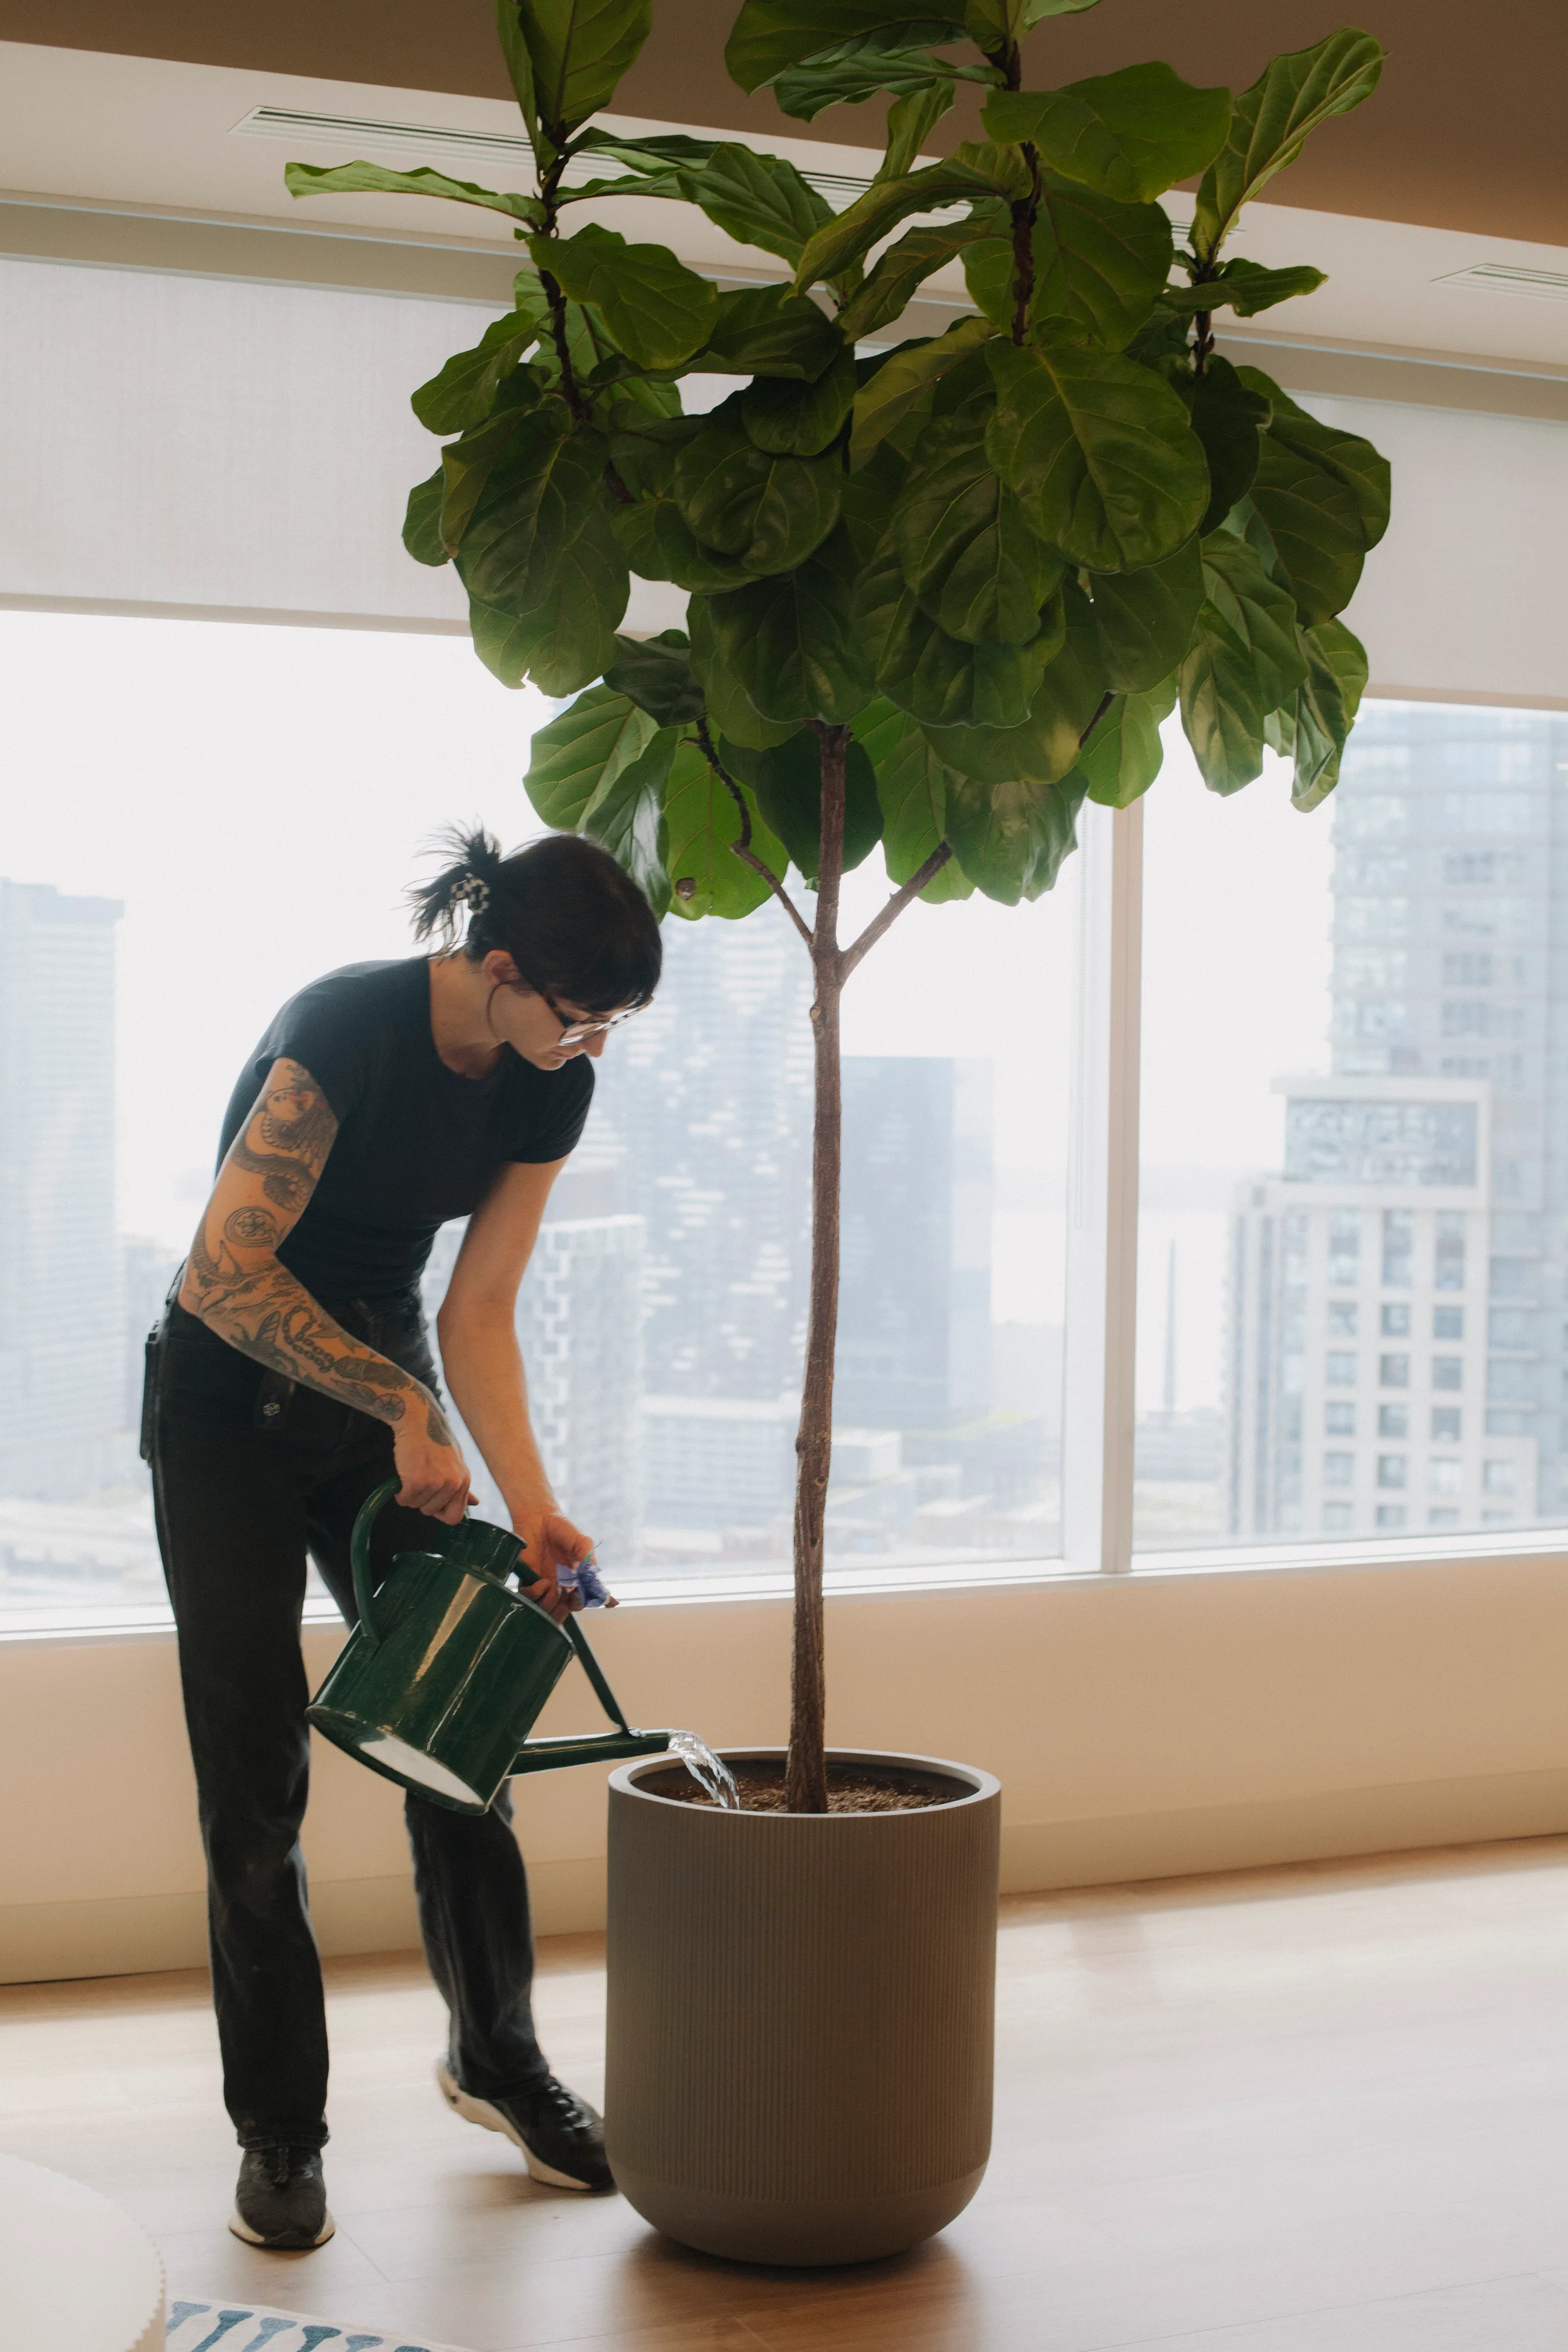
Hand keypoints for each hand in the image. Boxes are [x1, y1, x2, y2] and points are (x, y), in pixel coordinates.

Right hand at [393, 1405, 474, 1524]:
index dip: (440, 1513)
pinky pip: (404, 1500)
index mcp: (464, 1481)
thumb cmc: (435, 1441)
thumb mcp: (456, 1463)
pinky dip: (400, 1492)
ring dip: (410, 1494)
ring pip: (416, 1505)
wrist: (418, 1422)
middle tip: (420, 1482)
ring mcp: (435, 1483)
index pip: (454, 1517)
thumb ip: (463, 1485)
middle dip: (421, 1501)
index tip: (432, 1502)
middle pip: (431, 1512)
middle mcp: (453, 1484)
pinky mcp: (417, 1481)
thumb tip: (475, 1503)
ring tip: (413, 1473)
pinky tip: (404, 1476)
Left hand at [511, 1506, 609, 1622]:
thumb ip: (588, 1559)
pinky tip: (541, 1582)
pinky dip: (535, 1594)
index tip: (578, 1594)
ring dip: (549, 1603)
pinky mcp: (528, 1579)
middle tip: (564, 1600)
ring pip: (544, 1609)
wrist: (538, 1517)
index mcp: (575, 1579)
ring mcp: (543, 1584)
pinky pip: (529, 1597)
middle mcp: (560, 1585)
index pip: (580, 1601)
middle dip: (563, 1612)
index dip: (580, 1603)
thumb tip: (592, 1578)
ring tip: (551, 1586)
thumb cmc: (562, 1528)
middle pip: (561, 1611)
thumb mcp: (581, 1542)